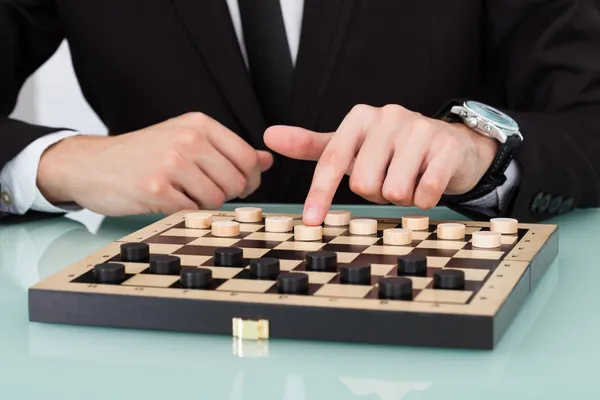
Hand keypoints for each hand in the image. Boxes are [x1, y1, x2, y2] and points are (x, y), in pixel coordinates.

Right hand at [37, 112, 272, 215]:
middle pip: (236, 182)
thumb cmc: (142, 155)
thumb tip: (267, 160)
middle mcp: (188, 139)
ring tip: (181, 194)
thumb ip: (228, 150)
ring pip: (217, 199)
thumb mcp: (186, 140)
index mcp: (200, 124)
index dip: (250, 180)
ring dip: (203, 205)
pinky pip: (192, 211)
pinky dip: (184, 212)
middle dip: (226, 195)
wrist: (90, 165)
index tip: (238, 186)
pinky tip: (167, 200)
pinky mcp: (156, 188)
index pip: (249, 158)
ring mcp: (171, 163)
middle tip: (202, 192)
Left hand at [264, 104, 498, 224]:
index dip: (320, 194)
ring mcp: (420, 130)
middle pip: (363, 183)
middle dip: (374, 193)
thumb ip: (312, 145)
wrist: (450, 145)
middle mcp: (389, 116)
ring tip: (408, 179)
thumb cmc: (393, 150)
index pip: (331, 160)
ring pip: (392, 191)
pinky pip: (424, 194)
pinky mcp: (446, 148)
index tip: (311, 221)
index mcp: (361, 117)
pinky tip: (427, 183)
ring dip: (400, 197)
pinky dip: (423, 200)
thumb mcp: (351, 146)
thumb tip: (269, 136)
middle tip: (387, 179)